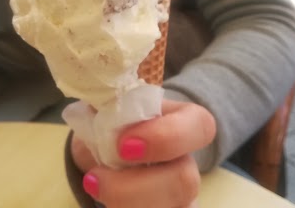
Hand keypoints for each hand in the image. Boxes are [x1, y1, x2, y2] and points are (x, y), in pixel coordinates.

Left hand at [72, 99, 215, 207]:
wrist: (107, 148)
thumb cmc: (114, 119)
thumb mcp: (110, 104)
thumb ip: (109, 101)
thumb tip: (98, 98)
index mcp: (183, 122)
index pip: (200, 126)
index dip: (166, 137)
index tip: (123, 144)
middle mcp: (188, 160)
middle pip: (185, 180)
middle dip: (134, 185)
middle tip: (96, 176)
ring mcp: (181, 194)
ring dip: (124, 203)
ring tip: (94, 185)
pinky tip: (100, 197)